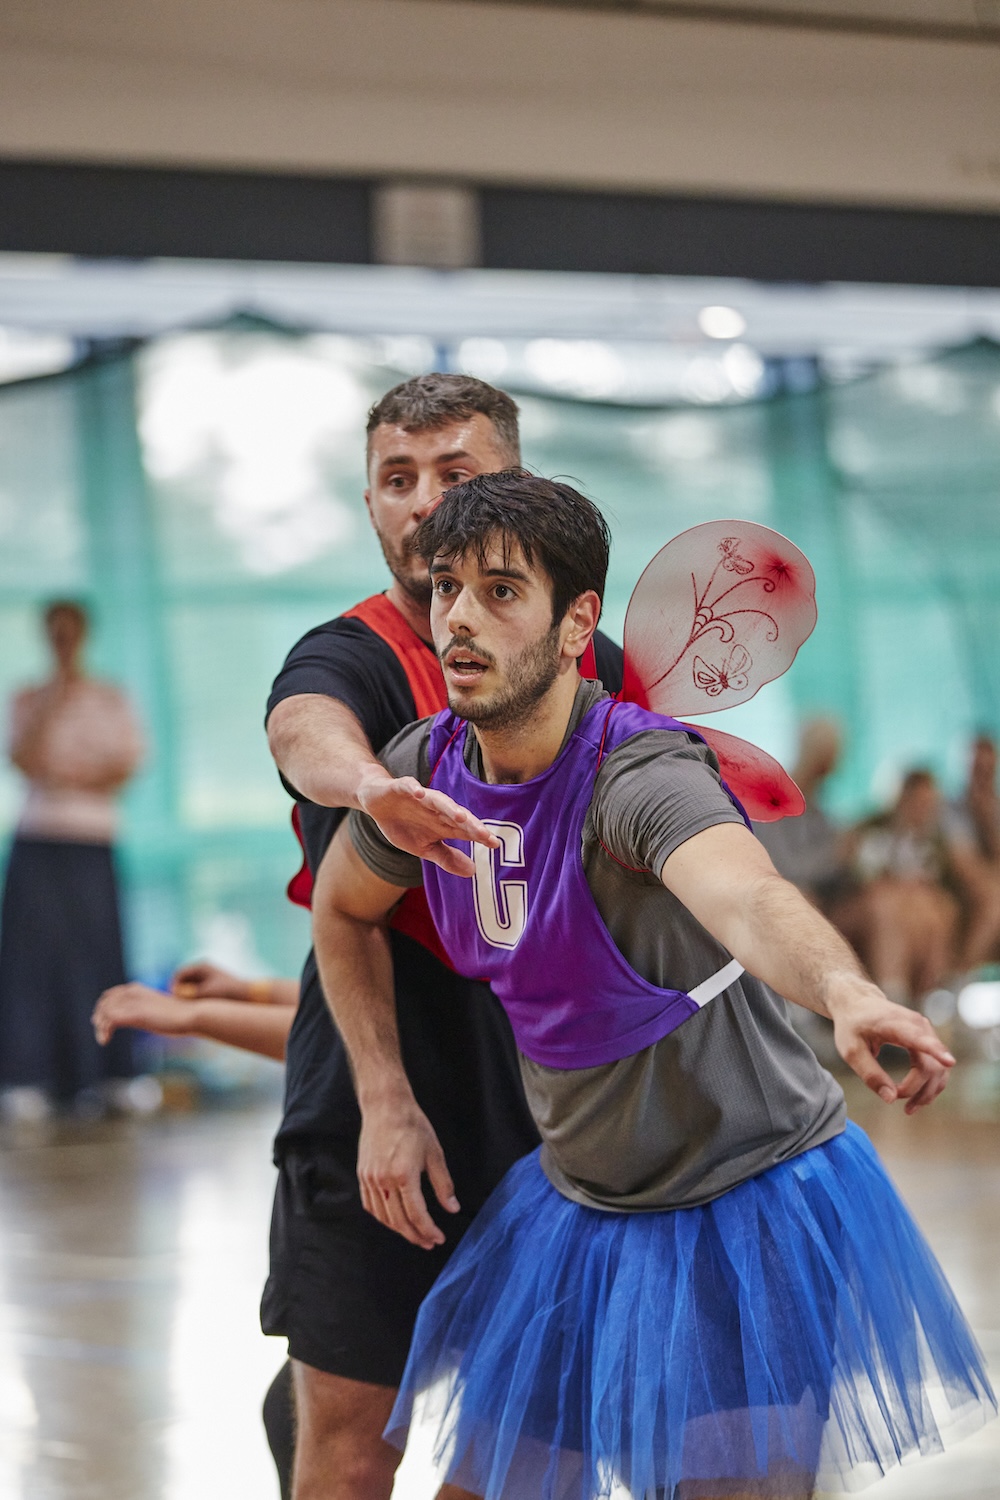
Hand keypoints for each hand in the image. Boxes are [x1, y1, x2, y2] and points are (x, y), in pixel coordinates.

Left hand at [92, 982, 194, 1043]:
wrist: (191, 1015)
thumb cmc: (179, 1016)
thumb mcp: (157, 1010)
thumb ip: (146, 1010)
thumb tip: (143, 1019)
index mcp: (137, 989)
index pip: (110, 995)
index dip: (103, 1009)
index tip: (102, 1023)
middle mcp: (132, 992)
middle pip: (104, 1003)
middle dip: (99, 1019)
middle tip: (101, 1035)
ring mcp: (134, 1002)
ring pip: (105, 1012)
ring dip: (100, 1027)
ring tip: (103, 1040)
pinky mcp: (136, 1014)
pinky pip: (110, 1020)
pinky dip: (104, 1030)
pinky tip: (105, 1040)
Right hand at [171, 961, 248, 1001]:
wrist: (246, 995)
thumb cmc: (227, 993)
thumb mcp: (205, 994)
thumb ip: (189, 994)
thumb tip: (174, 994)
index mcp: (201, 966)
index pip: (179, 974)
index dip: (174, 986)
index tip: (173, 998)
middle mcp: (202, 969)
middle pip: (183, 980)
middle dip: (180, 991)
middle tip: (179, 1004)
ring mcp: (206, 976)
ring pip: (188, 987)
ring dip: (187, 995)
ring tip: (189, 1006)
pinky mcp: (209, 985)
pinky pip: (195, 991)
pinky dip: (193, 998)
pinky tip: (196, 1007)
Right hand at [357, 1090, 459, 1249]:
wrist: (386, 1107)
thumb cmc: (413, 1126)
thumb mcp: (434, 1153)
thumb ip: (443, 1184)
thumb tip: (452, 1208)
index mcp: (404, 1176)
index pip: (417, 1215)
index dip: (429, 1230)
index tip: (438, 1238)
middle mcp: (384, 1181)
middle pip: (399, 1221)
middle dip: (416, 1236)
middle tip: (429, 1243)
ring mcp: (370, 1179)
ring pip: (384, 1217)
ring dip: (400, 1230)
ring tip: (414, 1234)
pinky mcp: (363, 1175)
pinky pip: (371, 1206)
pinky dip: (383, 1218)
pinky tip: (394, 1220)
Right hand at [358, 772, 498, 877]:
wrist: (377, 803)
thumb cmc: (404, 825)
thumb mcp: (424, 848)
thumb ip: (447, 858)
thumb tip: (473, 871)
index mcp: (443, 824)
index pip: (465, 830)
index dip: (479, 836)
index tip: (495, 845)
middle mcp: (436, 809)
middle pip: (456, 815)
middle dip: (470, 824)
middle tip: (483, 834)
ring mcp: (420, 797)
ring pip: (438, 800)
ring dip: (448, 807)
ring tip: (460, 816)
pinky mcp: (402, 788)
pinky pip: (409, 786)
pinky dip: (414, 789)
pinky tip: (419, 793)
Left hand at [831, 983, 955, 1113]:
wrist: (858, 1003)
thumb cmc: (852, 1026)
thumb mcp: (851, 1050)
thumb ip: (870, 1073)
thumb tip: (891, 1099)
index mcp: (894, 1023)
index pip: (918, 1038)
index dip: (935, 1051)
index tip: (949, 1062)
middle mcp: (917, 1025)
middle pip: (929, 1064)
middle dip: (916, 1089)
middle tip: (895, 1098)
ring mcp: (926, 1032)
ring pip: (938, 1069)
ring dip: (927, 1092)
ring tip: (908, 1108)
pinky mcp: (929, 1040)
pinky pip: (937, 1068)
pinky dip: (929, 1085)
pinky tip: (916, 1098)